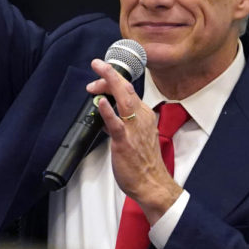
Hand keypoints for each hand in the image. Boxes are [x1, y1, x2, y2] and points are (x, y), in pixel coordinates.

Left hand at [87, 60, 181, 223]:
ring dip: (111, 82)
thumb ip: (125, 121)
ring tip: (100, 70)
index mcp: (143, 114)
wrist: (152, 183)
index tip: (100, 77)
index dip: (112, 80)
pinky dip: (109, 111)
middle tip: (97, 64)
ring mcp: (133, 129)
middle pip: (126, 89)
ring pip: (124, 99)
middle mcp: (140, 117)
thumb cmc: (144, 162)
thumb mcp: (138, 134)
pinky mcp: (124, 142)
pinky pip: (116, 124)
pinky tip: (101, 102)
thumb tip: (109, 114)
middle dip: (110, 74)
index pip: (127, 90)